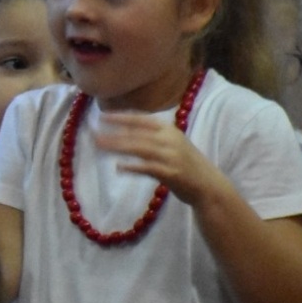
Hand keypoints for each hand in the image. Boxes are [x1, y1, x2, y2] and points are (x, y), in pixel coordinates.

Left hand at [93, 113, 224, 205]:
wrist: (209, 185)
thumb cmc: (186, 164)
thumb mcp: (171, 144)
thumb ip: (152, 136)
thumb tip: (124, 131)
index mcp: (168, 129)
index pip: (140, 119)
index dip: (120, 117)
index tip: (102, 117)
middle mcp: (170, 139)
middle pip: (136, 133)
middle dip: (113, 133)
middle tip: (92, 134)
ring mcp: (171, 156)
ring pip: (139, 148)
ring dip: (117, 146)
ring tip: (99, 146)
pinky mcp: (171, 173)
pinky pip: (147, 168)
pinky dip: (132, 167)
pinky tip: (118, 167)